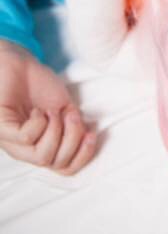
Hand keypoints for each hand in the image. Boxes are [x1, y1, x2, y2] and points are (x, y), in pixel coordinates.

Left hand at [0, 39, 96, 173]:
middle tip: (69, 115)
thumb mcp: (65, 109)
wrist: (19, 64)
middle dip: (72, 138)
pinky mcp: (1, 129)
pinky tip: (37, 111)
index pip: (66, 169)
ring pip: (42, 156)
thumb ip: (74, 128)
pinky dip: (38, 123)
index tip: (92, 133)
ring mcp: (13, 142)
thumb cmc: (41, 86)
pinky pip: (26, 138)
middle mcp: (27, 150)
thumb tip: (87, 141)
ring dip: (55, 130)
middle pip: (57, 164)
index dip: (83, 156)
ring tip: (51, 112)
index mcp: (44, 146)